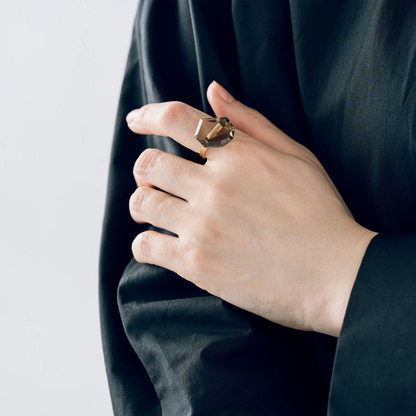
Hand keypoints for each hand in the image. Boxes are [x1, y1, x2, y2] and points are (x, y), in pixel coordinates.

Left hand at [126, 81, 376, 336]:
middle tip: (153, 180)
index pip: (176, 119)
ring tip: (155, 212)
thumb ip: (251, 122)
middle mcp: (215, 187)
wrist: (335, 274)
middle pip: (148, 164)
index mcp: (239, 156)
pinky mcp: (197, 265)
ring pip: (142, 203)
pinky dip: (144, 244)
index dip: (148, 115)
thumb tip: (213, 91)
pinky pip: (146, 247)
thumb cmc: (320, 213)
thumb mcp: (297, 157)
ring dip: (142, 204)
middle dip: (144, 169)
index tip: (135, 120)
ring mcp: (203, 227)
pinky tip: (157, 245)